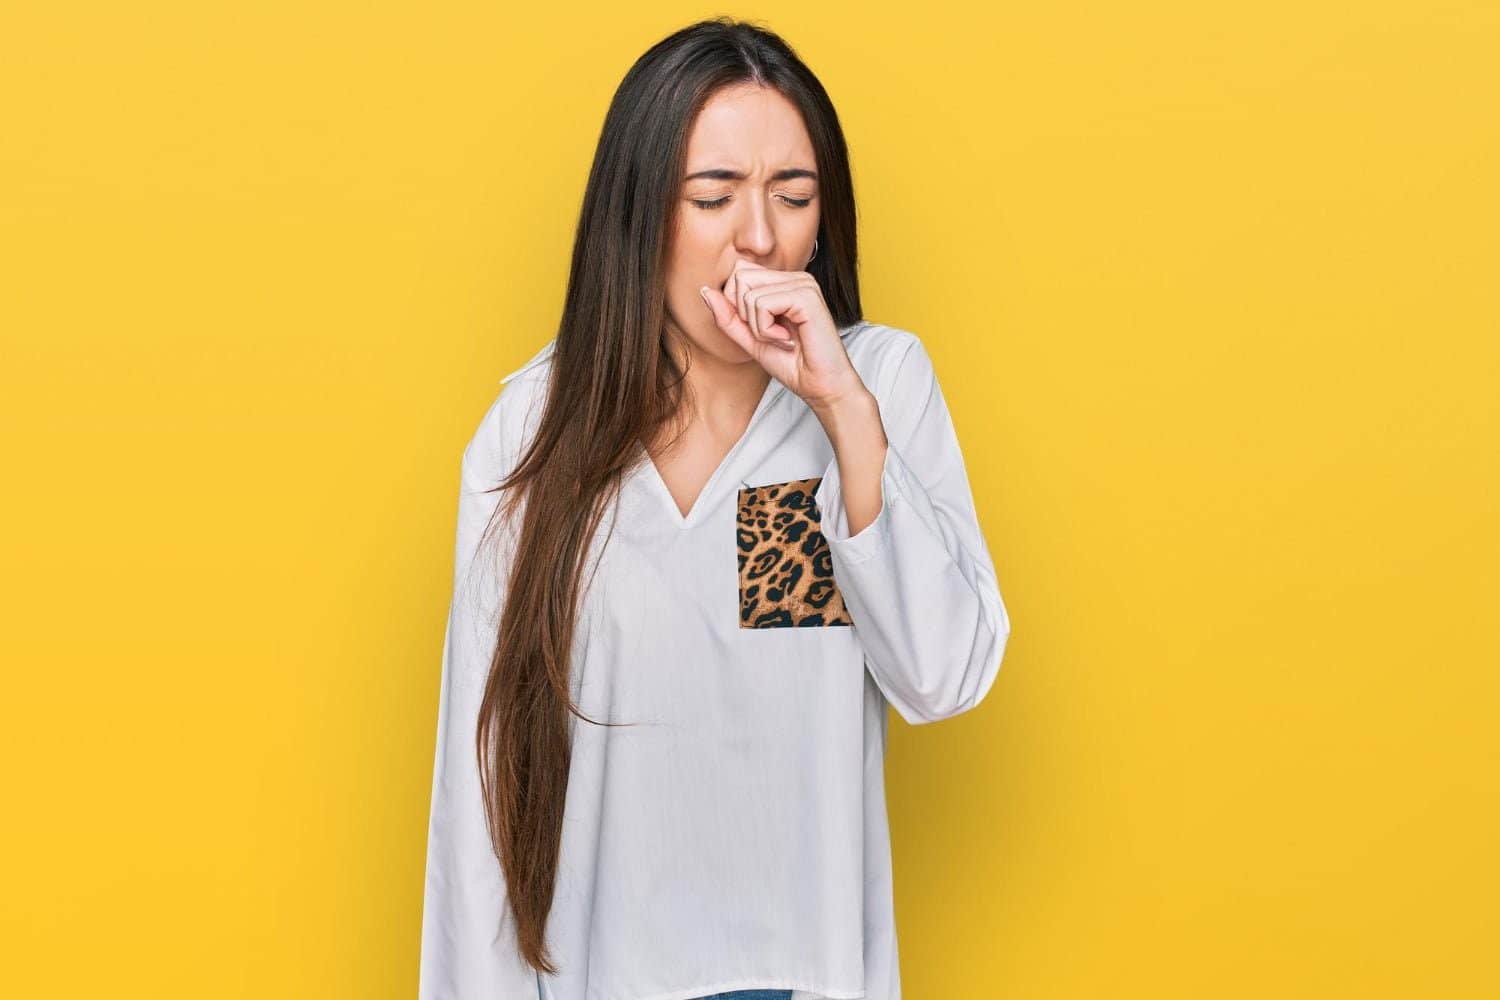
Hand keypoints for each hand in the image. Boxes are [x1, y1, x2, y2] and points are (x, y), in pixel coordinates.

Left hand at [699, 259, 867, 409]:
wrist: (820, 387)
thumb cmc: (792, 364)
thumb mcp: (750, 339)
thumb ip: (728, 316)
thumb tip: (705, 290)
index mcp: (784, 282)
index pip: (739, 273)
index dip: (738, 307)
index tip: (764, 330)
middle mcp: (795, 277)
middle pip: (740, 277)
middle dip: (745, 315)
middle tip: (772, 335)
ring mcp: (802, 284)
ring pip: (748, 293)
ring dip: (757, 327)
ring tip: (782, 339)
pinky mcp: (806, 296)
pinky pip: (762, 304)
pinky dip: (766, 330)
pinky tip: (787, 340)